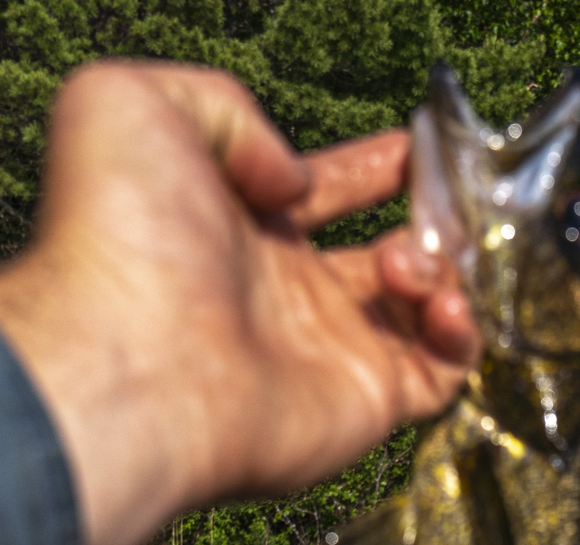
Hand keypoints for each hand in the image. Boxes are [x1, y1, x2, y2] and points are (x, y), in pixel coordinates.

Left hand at [0, 62, 479, 544]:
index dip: (372, 165)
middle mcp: (284, 294)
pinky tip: (439, 300)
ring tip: (410, 257)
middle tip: (450, 198)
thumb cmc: (118, 238)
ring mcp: (325, 353)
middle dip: (427, 220)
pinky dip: (461, 335)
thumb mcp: (133, 105)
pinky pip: (442, 375)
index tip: (418, 145)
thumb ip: (224, 108)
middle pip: (381, 253)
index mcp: (236, 226)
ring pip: (420, 310)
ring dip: (439, 268)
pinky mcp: (363, 404)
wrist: (128, 361)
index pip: (322, 190)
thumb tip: (291, 180)